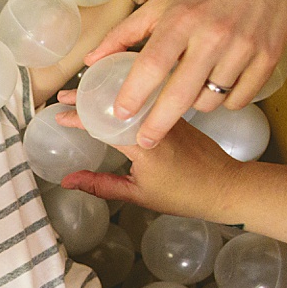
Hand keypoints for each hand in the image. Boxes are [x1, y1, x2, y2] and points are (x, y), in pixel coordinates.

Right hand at [53, 99, 242, 219]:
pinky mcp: (177, 116)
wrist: (227, 186)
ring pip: (134, 97)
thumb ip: (101, 185)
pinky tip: (118, 98)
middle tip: (64, 95)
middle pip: (115, 102)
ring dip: (107, 93)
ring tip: (86, 92)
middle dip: (86, 97)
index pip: (102, 123)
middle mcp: (156, 123)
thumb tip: (68, 181)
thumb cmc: (185, 194)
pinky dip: (129, 97)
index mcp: (144, 143)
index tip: (59, 115)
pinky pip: (148, 100)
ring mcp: (169, 116)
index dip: (77, 117)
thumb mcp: (138, 194)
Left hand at [83, 0, 286, 148]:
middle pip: (180, 94)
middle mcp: (214, 35)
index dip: (135, 93)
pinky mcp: (268, 59)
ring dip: (193, 105)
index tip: (121, 114)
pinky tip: (217, 88)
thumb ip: (124, 33)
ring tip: (189, 91)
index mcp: (183, 19)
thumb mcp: (162, 2)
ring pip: (209, 101)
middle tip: (144, 141)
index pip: (153, 64)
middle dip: (158, 124)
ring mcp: (244, 48)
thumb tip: (91, 61)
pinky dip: (225, 101)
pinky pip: (238, 100)